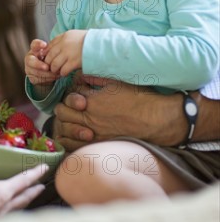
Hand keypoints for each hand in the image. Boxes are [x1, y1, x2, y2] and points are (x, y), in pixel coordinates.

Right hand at [0, 137, 46, 221]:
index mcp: (3, 193)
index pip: (24, 180)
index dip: (35, 173)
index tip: (45, 168)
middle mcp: (6, 205)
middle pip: (25, 196)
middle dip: (34, 190)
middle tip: (42, 186)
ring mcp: (0, 217)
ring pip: (18, 207)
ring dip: (25, 201)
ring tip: (28, 197)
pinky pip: (7, 215)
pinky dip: (12, 210)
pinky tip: (6, 210)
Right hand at [25, 39, 57, 84]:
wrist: (48, 72)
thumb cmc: (51, 59)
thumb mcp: (53, 54)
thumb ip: (53, 51)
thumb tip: (58, 52)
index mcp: (35, 50)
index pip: (34, 45)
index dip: (38, 44)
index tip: (44, 45)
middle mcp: (30, 58)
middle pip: (30, 61)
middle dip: (38, 65)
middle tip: (46, 67)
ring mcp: (29, 69)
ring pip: (36, 72)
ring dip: (47, 73)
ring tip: (57, 73)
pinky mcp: (32, 78)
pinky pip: (39, 79)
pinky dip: (48, 79)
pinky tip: (54, 77)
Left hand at [45, 30, 86, 75]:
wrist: (103, 44)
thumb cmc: (90, 40)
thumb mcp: (75, 35)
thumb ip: (65, 40)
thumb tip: (55, 48)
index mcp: (64, 36)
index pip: (49, 46)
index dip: (46, 54)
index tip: (48, 59)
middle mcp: (64, 44)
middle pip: (49, 56)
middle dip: (49, 64)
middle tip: (51, 68)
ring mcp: (69, 53)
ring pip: (54, 65)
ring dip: (55, 70)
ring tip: (58, 71)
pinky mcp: (74, 62)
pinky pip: (63, 70)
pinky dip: (62, 73)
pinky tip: (65, 73)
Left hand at [52, 74, 177, 150]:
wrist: (158, 120)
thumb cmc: (141, 99)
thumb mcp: (118, 83)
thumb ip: (97, 79)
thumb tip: (83, 75)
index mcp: (93, 101)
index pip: (69, 98)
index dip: (71, 96)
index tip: (78, 96)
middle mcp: (90, 118)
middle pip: (63, 113)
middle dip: (64, 108)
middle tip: (70, 107)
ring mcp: (94, 134)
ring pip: (65, 130)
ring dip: (64, 124)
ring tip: (69, 121)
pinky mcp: (100, 146)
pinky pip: (74, 146)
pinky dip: (67, 141)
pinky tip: (68, 137)